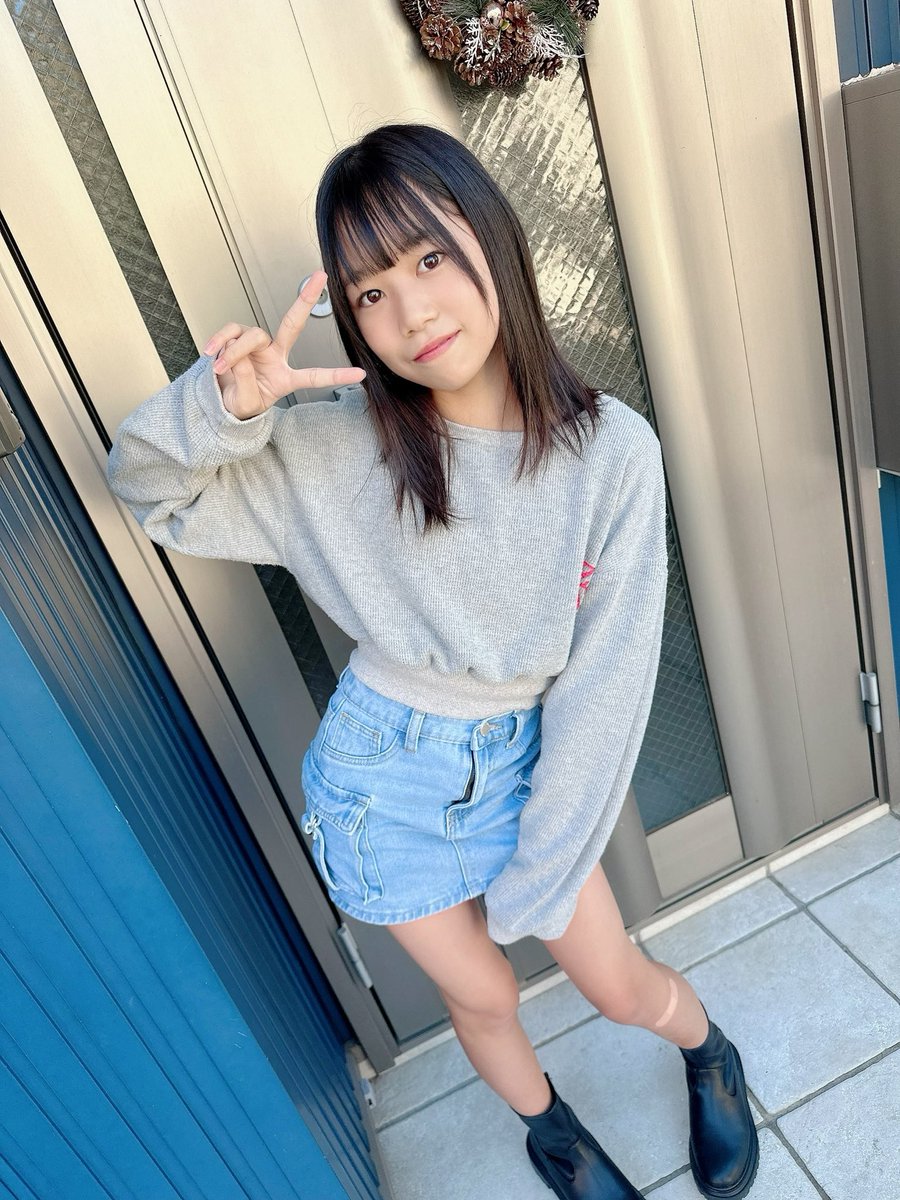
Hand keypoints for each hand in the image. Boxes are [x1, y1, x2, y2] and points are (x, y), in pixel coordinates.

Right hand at [203, 270, 366, 419]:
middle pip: (292, 324)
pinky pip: (230, 332)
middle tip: (320, 277)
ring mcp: (257, 345)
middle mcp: (275, 355)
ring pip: (251, 335)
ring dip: (234, 351)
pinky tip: (212, 352)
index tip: (360, 374)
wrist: (219, 402)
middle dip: (305, 299)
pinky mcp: (236, 337)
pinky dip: (219, 341)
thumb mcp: (246, 404)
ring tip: (221, 366)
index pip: (314, 376)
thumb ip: (246, 385)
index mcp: (285, 377)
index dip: (336, 376)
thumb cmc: (239, 403)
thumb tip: (239, 358)